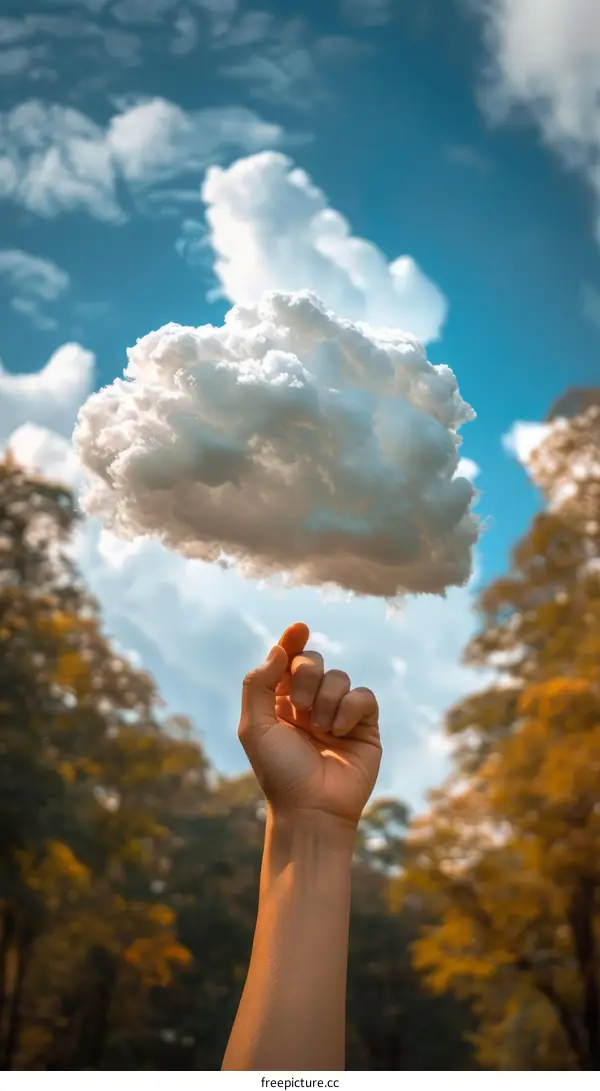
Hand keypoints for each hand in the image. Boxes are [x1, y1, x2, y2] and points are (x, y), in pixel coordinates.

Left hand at [238, 622, 381, 829]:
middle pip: (313, 662)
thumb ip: (258, 684)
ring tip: (320, 729)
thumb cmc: (279, 771)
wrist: (312, 808)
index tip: (299, 628)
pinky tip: (339, 731)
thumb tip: (278, 649)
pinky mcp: (365, 725)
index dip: (292, 641)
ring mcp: (338, 713)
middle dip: (306, 675)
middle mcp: (309, 703)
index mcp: (280, 702)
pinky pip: (363, 696)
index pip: (287, 661)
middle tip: (299, 706)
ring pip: (339, 677)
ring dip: (325, 700)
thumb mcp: (255, 727)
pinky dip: (349, 709)